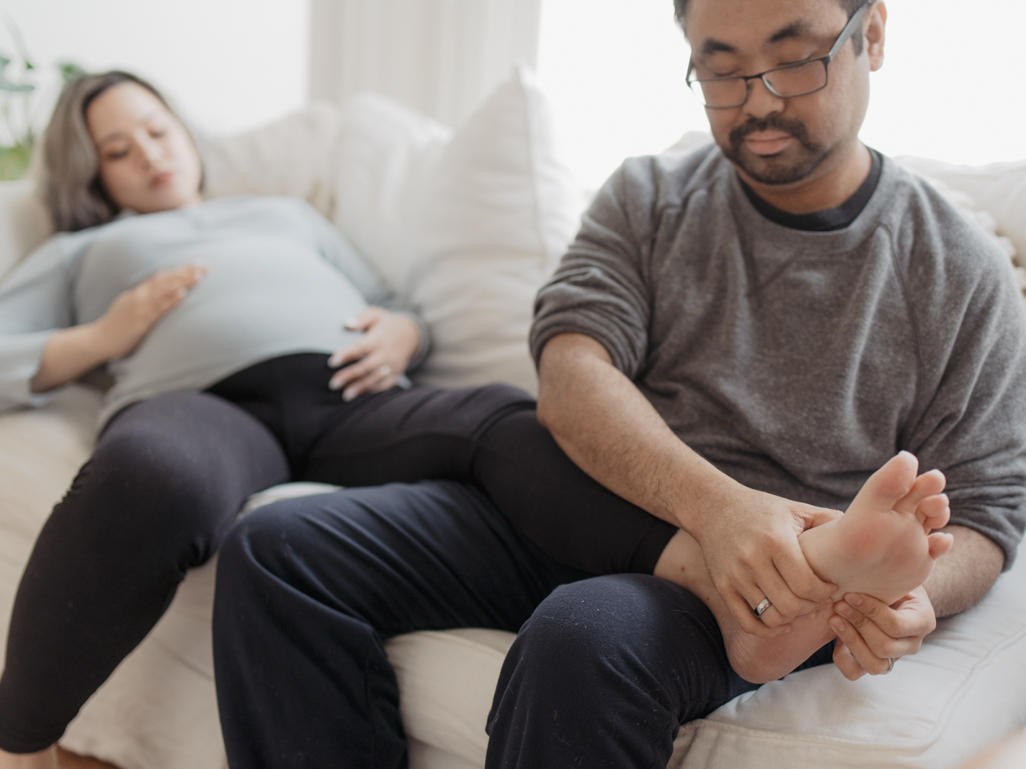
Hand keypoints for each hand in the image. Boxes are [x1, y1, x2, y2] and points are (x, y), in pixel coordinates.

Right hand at [94, 264, 205, 359]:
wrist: (99, 339)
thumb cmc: (118, 323)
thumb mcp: (130, 302)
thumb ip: (147, 291)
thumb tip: (162, 275)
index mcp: (139, 292)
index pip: (164, 277)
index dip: (181, 270)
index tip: (198, 265)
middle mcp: (140, 296)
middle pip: (166, 281)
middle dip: (186, 273)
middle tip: (204, 267)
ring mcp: (140, 308)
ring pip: (164, 291)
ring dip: (182, 282)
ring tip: (198, 276)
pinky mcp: (141, 322)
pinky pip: (159, 309)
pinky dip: (171, 300)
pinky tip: (183, 293)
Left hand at [328, 307, 420, 399]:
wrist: (412, 334)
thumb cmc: (386, 324)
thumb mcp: (376, 314)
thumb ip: (361, 318)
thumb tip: (346, 324)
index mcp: (378, 338)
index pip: (360, 348)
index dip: (346, 355)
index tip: (331, 362)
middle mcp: (386, 353)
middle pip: (365, 367)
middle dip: (349, 376)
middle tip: (333, 384)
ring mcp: (393, 365)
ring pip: (374, 378)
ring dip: (360, 388)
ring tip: (345, 395)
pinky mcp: (397, 373)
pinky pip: (385, 385)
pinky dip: (373, 390)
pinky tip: (360, 394)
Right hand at [695, 484, 840, 635]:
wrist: (712, 506)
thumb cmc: (761, 509)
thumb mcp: (795, 509)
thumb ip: (827, 521)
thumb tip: (868, 531)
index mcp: (775, 540)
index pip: (808, 585)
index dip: (825, 594)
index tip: (830, 588)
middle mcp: (752, 559)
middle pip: (791, 605)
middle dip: (810, 608)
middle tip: (817, 601)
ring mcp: (735, 575)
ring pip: (771, 616)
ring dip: (791, 618)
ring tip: (800, 607)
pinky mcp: (723, 586)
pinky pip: (749, 622)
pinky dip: (768, 628)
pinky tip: (780, 620)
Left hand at [828, 585, 936, 679]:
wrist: (884, 590)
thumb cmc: (888, 579)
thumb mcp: (894, 575)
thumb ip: (890, 575)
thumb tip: (878, 563)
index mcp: (923, 621)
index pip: (897, 626)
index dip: (871, 611)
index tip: (850, 594)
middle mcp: (911, 644)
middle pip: (884, 647)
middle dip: (858, 624)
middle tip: (839, 604)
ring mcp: (892, 658)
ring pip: (874, 665)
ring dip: (850, 640)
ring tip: (834, 618)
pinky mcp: (871, 662)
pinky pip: (855, 673)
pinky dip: (842, 658)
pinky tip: (834, 636)